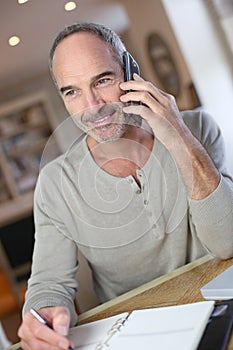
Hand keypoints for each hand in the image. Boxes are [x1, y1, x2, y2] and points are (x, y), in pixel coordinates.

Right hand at [18, 306, 72, 349]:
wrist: (48, 320)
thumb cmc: (53, 315)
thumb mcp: (60, 311)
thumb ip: (62, 317)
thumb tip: (62, 331)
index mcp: (29, 318)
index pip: (38, 330)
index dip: (52, 338)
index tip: (66, 343)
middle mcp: (24, 331)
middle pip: (37, 343)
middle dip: (54, 346)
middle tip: (68, 347)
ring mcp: (25, 342)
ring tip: (64, 348)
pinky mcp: (29, 349)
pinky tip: (58, 348)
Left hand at [120, 74, 219, 198]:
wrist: (181, 141)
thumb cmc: (172, 130)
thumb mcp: (166, 114)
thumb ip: (156, 107)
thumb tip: (141, 104)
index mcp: (167, 99)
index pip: (151, 85)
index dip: (140, 80)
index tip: (131, 77)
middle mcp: (165, 101)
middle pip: (147, 86)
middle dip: (132, 84)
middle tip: (122, 85)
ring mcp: (161, 109)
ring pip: (143, 95)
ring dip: (130, 95)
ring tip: (122, 98)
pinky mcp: (157, 118)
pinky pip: (141, 109)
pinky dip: (131, 108)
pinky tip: (126, 110)